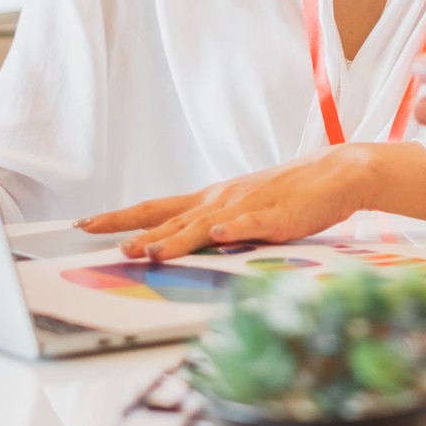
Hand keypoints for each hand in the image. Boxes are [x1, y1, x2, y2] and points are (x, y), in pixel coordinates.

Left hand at [78, 145, 382, 261]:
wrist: (338, 173)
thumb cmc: (290, 195)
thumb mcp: (243, 210)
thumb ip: (214, 227)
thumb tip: (178, 248)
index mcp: (211, 200)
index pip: (156, 208)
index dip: (120, 216)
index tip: (86, 223)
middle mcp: (221, 201)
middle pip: (169, 217)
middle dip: (133, 230)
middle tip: (99, 242)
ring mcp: (248, 207)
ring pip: (204, 225)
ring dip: (175, 238)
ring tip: (148, 251)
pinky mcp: (278, 216)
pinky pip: (254, 224)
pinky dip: (235, 230)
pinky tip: (220, 235)